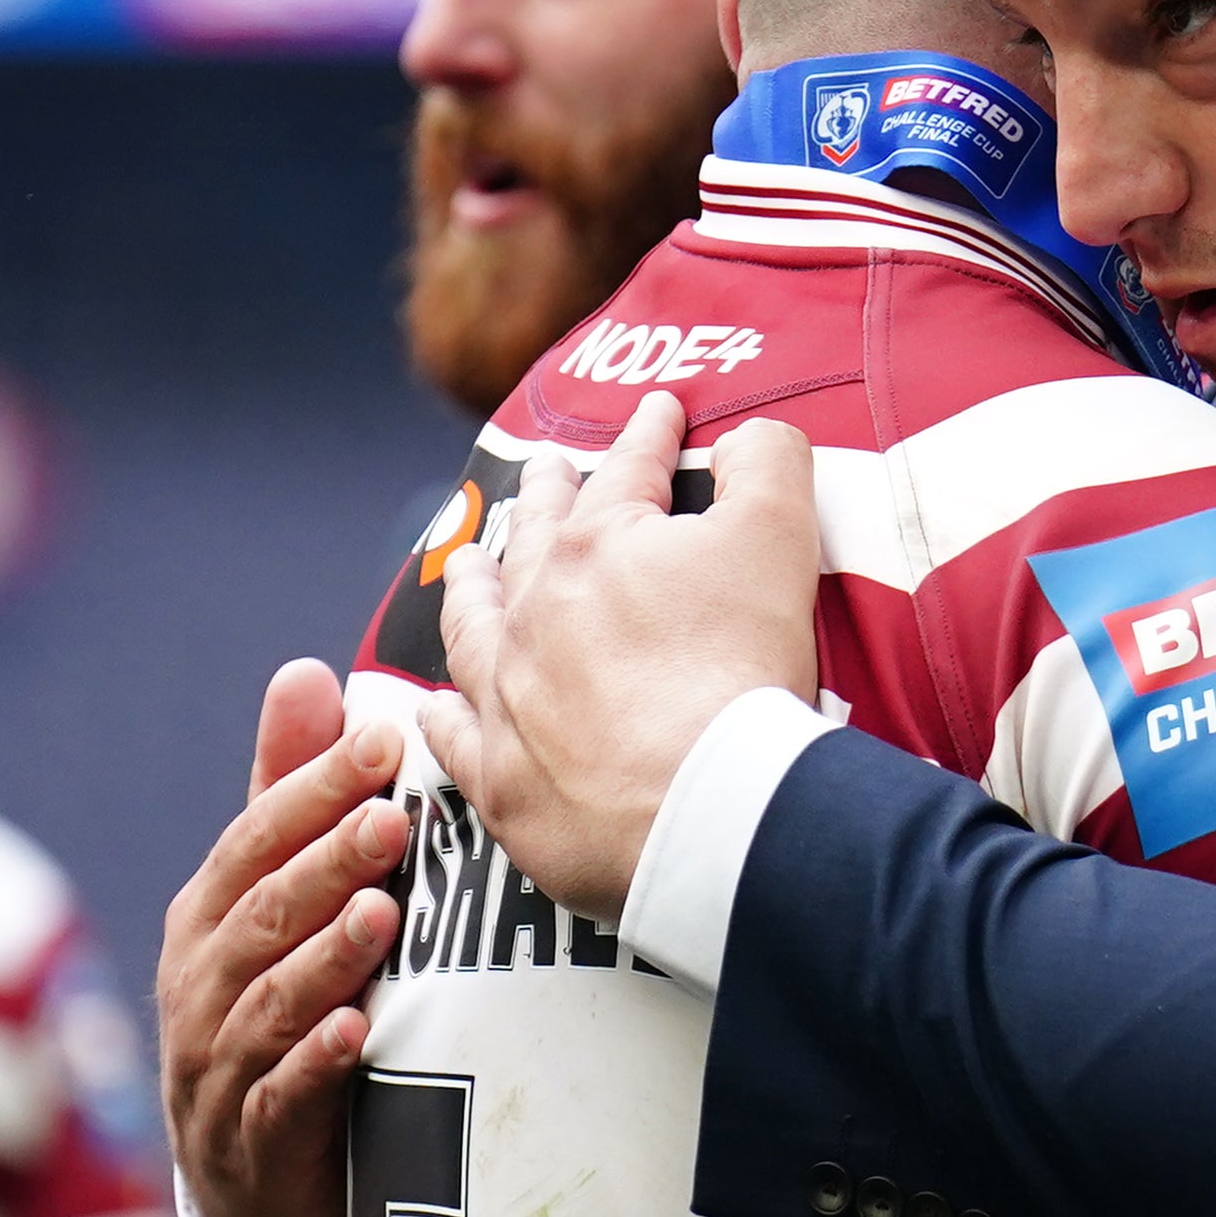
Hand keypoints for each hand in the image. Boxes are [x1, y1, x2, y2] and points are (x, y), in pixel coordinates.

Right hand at [158, 657, 405, 1216]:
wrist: (247, 1180)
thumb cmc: (267, 1008)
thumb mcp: (270, 900)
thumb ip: (287, 793)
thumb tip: (306, 670)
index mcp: (208, 918)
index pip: (254, 839)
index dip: (313, 789)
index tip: (383, 739)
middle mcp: (201, 984)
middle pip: (261, 915)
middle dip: (324, 865)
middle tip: (391, 820)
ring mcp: (218, 1065)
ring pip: (268, 1002)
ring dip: (324, 958)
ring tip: (382, 915)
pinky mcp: (251, 1142)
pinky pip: (278, 1097)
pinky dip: (312, 1064)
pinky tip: (354, 1033)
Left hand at [423, 396, 820, 922]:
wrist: (705, 805)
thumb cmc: (741, 669)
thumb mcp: (779, 537)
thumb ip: (766, 465)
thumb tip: (749, 437)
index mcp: (595, 548)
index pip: (626, 472)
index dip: (649, 436)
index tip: (659, 411)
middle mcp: (532, 613)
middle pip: (533, 538)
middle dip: (543, 495)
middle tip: (542, 469)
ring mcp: (507, 697)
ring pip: (473, 627)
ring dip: (471, 588)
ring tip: (466, 564)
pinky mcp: (502, 780)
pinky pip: (455, 736)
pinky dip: (444, 714)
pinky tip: (436, 705)